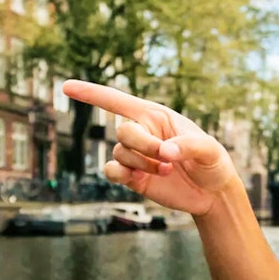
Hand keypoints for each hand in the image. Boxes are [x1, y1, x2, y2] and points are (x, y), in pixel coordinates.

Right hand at [61, 80, 238, 214]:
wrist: (212, 193)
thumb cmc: (213, 162)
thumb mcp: (209, 149)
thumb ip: (188, 146)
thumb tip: (164, 151)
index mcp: (157, 116)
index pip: (118, 101)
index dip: (91, 93)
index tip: (66, 86)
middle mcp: (142, 133)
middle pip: (123, 131)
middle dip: (143, 145)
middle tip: (167, 158)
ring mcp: (136, 156)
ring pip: (120, 153)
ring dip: (142, 164)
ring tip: (168, 171)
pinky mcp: (133, 177)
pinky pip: (111, 171)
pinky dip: (119, 174)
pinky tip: (137, 178)